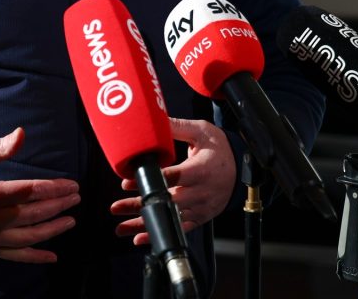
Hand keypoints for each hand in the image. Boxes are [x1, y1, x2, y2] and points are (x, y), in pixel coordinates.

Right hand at [0, 126, 80, 262]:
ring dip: (52, 230)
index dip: (54, 188)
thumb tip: (22, 133)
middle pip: (33, 214)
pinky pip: (15, 256)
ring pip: (28, 237)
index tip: (72, 184)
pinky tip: (53, 256)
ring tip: (71, 221)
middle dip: (58, 206)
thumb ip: (1, 146)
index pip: (30, 191)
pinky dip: (35, 257)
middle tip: (76, 198)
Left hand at [110, 117, 236, 244]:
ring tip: (121, 228)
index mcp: (200, 170)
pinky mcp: (201, 217)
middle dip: (140, 206)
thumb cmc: (219, 148)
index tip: (127, 182)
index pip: (172, 177)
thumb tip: (155, 118)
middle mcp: (201, 192)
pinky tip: (140, 238)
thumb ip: (178, 127)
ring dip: (144, 224)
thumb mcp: (201, 131)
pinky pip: (179, 228)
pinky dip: (160, 234)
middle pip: (166, 201)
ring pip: (170, 218)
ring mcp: (201, 207)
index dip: (149, 181)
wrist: (241, 168)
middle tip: (116, 208)